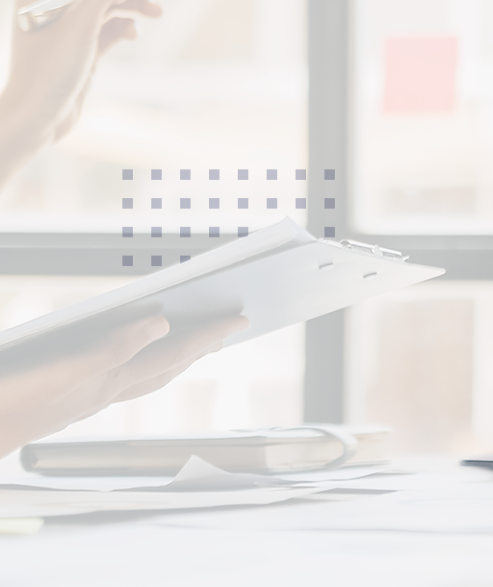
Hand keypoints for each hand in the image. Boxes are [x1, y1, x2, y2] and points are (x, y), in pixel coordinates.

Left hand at [0, 0, 174, 187]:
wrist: (39, 118)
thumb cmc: (48, 73)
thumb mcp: (79, 28)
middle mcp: (54, 5)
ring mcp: (69, 27)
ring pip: (110, 6)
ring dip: (135, 7)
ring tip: (158, 13)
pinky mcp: (83, 48)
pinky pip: (110, 29)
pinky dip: (126, 28)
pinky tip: (135, 35)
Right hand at [0, 315, 247, 458]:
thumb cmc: (12, 402)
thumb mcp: (63, 369)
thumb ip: (114, 347)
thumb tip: (162, 323)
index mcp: (109, 381)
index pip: (171, 353)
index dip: (207, 334)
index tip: (241, 319)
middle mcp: (104, 391)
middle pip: (166, 366)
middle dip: (199, 346)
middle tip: (229, 327)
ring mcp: (85, 396)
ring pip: (144, 374)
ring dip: (172, 355)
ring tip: (195, 341)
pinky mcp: (64, 397)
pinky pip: (118, 376)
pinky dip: (136, 360)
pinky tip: (131, 356)